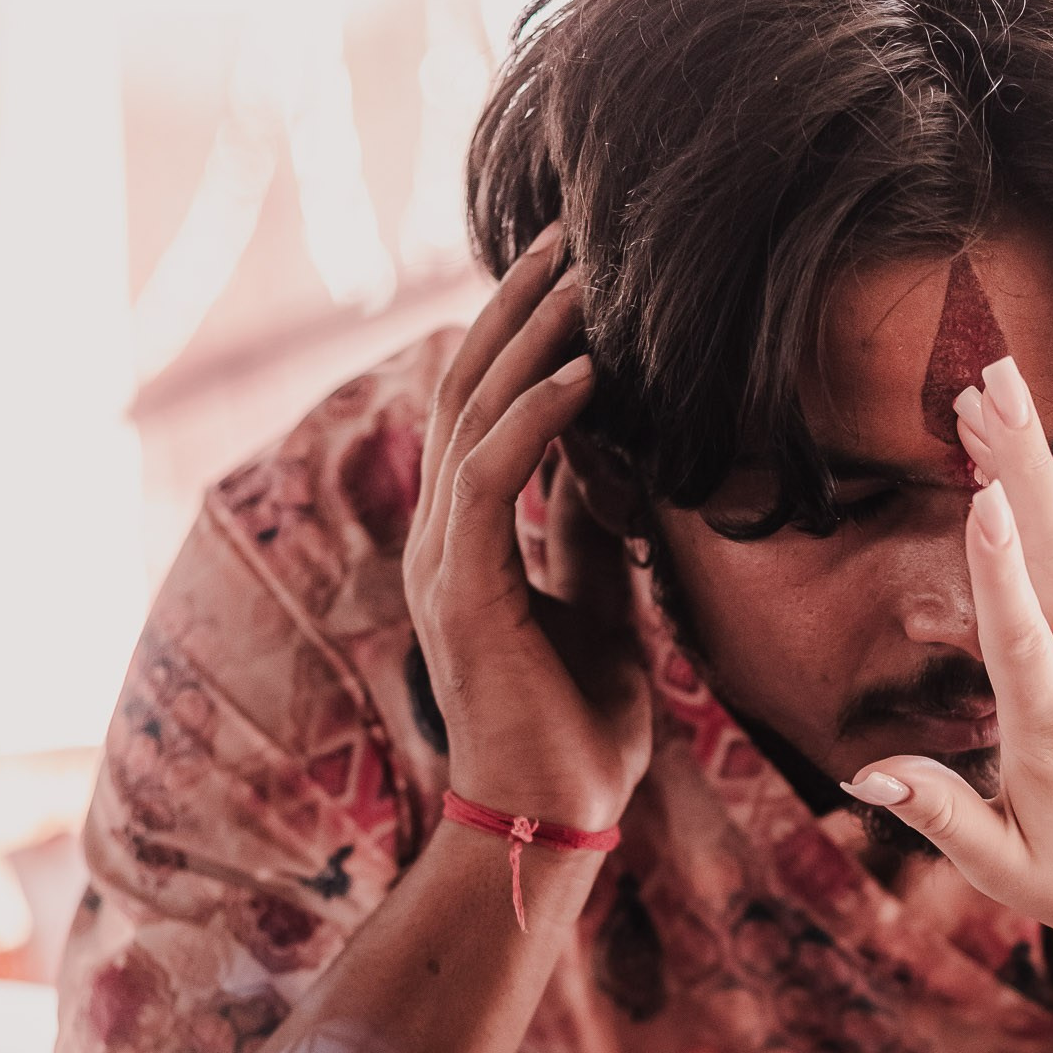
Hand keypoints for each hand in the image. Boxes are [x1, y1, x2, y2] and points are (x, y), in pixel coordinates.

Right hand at [404, 226, 651, 835]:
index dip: (523, 331)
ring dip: (532, 338)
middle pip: (467, 386)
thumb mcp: (600, 607)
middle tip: (573, 229)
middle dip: (520, 304)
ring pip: (474, 415)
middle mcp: (441, 537)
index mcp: (467, 539)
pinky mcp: (464, 591)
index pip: (484, 407)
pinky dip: (539, 417)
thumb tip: (611, 464)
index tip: (576, 267)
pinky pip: (494, 478)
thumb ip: (591, 534)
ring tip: (586, 273)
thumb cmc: (578, 730)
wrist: (552, 823)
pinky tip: (587, 372)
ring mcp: (443, 561)